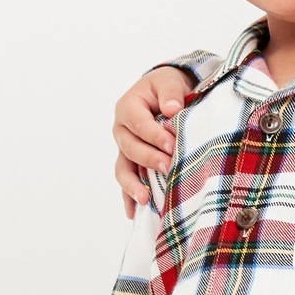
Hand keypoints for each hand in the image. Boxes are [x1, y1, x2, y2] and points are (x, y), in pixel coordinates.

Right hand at [114, 68, 188, 217]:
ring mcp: (125, 148)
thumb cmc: (167, 87)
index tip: (172, 146)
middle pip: (131, 148)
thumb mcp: (170, 81)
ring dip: (133, 185)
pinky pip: (128, 180)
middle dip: (150, 159)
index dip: (155, 136)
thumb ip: (171, 92)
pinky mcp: (133, 162)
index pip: (139, 124)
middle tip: (169, 168)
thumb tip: (172, 110)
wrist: (165, 94)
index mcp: (128, 107)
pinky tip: (133, 213)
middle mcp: (122, 130)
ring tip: (145, 199)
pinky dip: (129, 196)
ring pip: (123, 168)